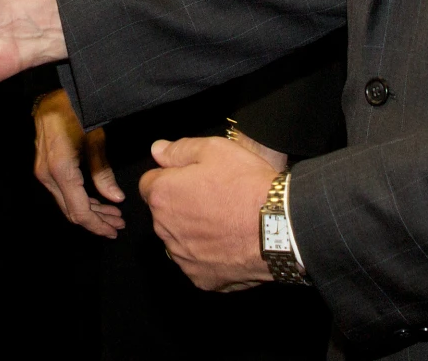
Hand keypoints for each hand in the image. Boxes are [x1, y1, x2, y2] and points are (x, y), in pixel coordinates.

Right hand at [32, 88, 123, 236]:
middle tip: (118, 224)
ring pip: (67, 204)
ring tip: (113, 215)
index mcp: (60, 170)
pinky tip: (97, 201)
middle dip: (96, 221)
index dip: (98, 225)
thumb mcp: (95, 139)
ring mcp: (43, 172)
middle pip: (72, 211)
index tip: (115, 230)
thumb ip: (104, 172)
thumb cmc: (77, 110)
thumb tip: (116, 199)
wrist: (53, 94)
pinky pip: (63, 192)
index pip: (79, 210)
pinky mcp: (43, 168)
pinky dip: (80, 199)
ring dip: (90, 212)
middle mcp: (47, 175)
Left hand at [141, 133, 282, 291]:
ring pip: (179, 239)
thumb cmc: (246, 185)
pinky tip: (230, 242)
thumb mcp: (214, 149)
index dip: (170, 177)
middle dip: (180, 204)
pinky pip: (197, 263)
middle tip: (214, 196)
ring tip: (225, 220)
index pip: (149, 184)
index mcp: (163, 195)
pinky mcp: (201, 278)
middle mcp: (165, 229)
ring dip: (193, 230)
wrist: (278, 227)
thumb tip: (157, 151)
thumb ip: (179, 150)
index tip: (192, 178)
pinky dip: (209, 254)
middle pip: (164, 213)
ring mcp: (183, 257)